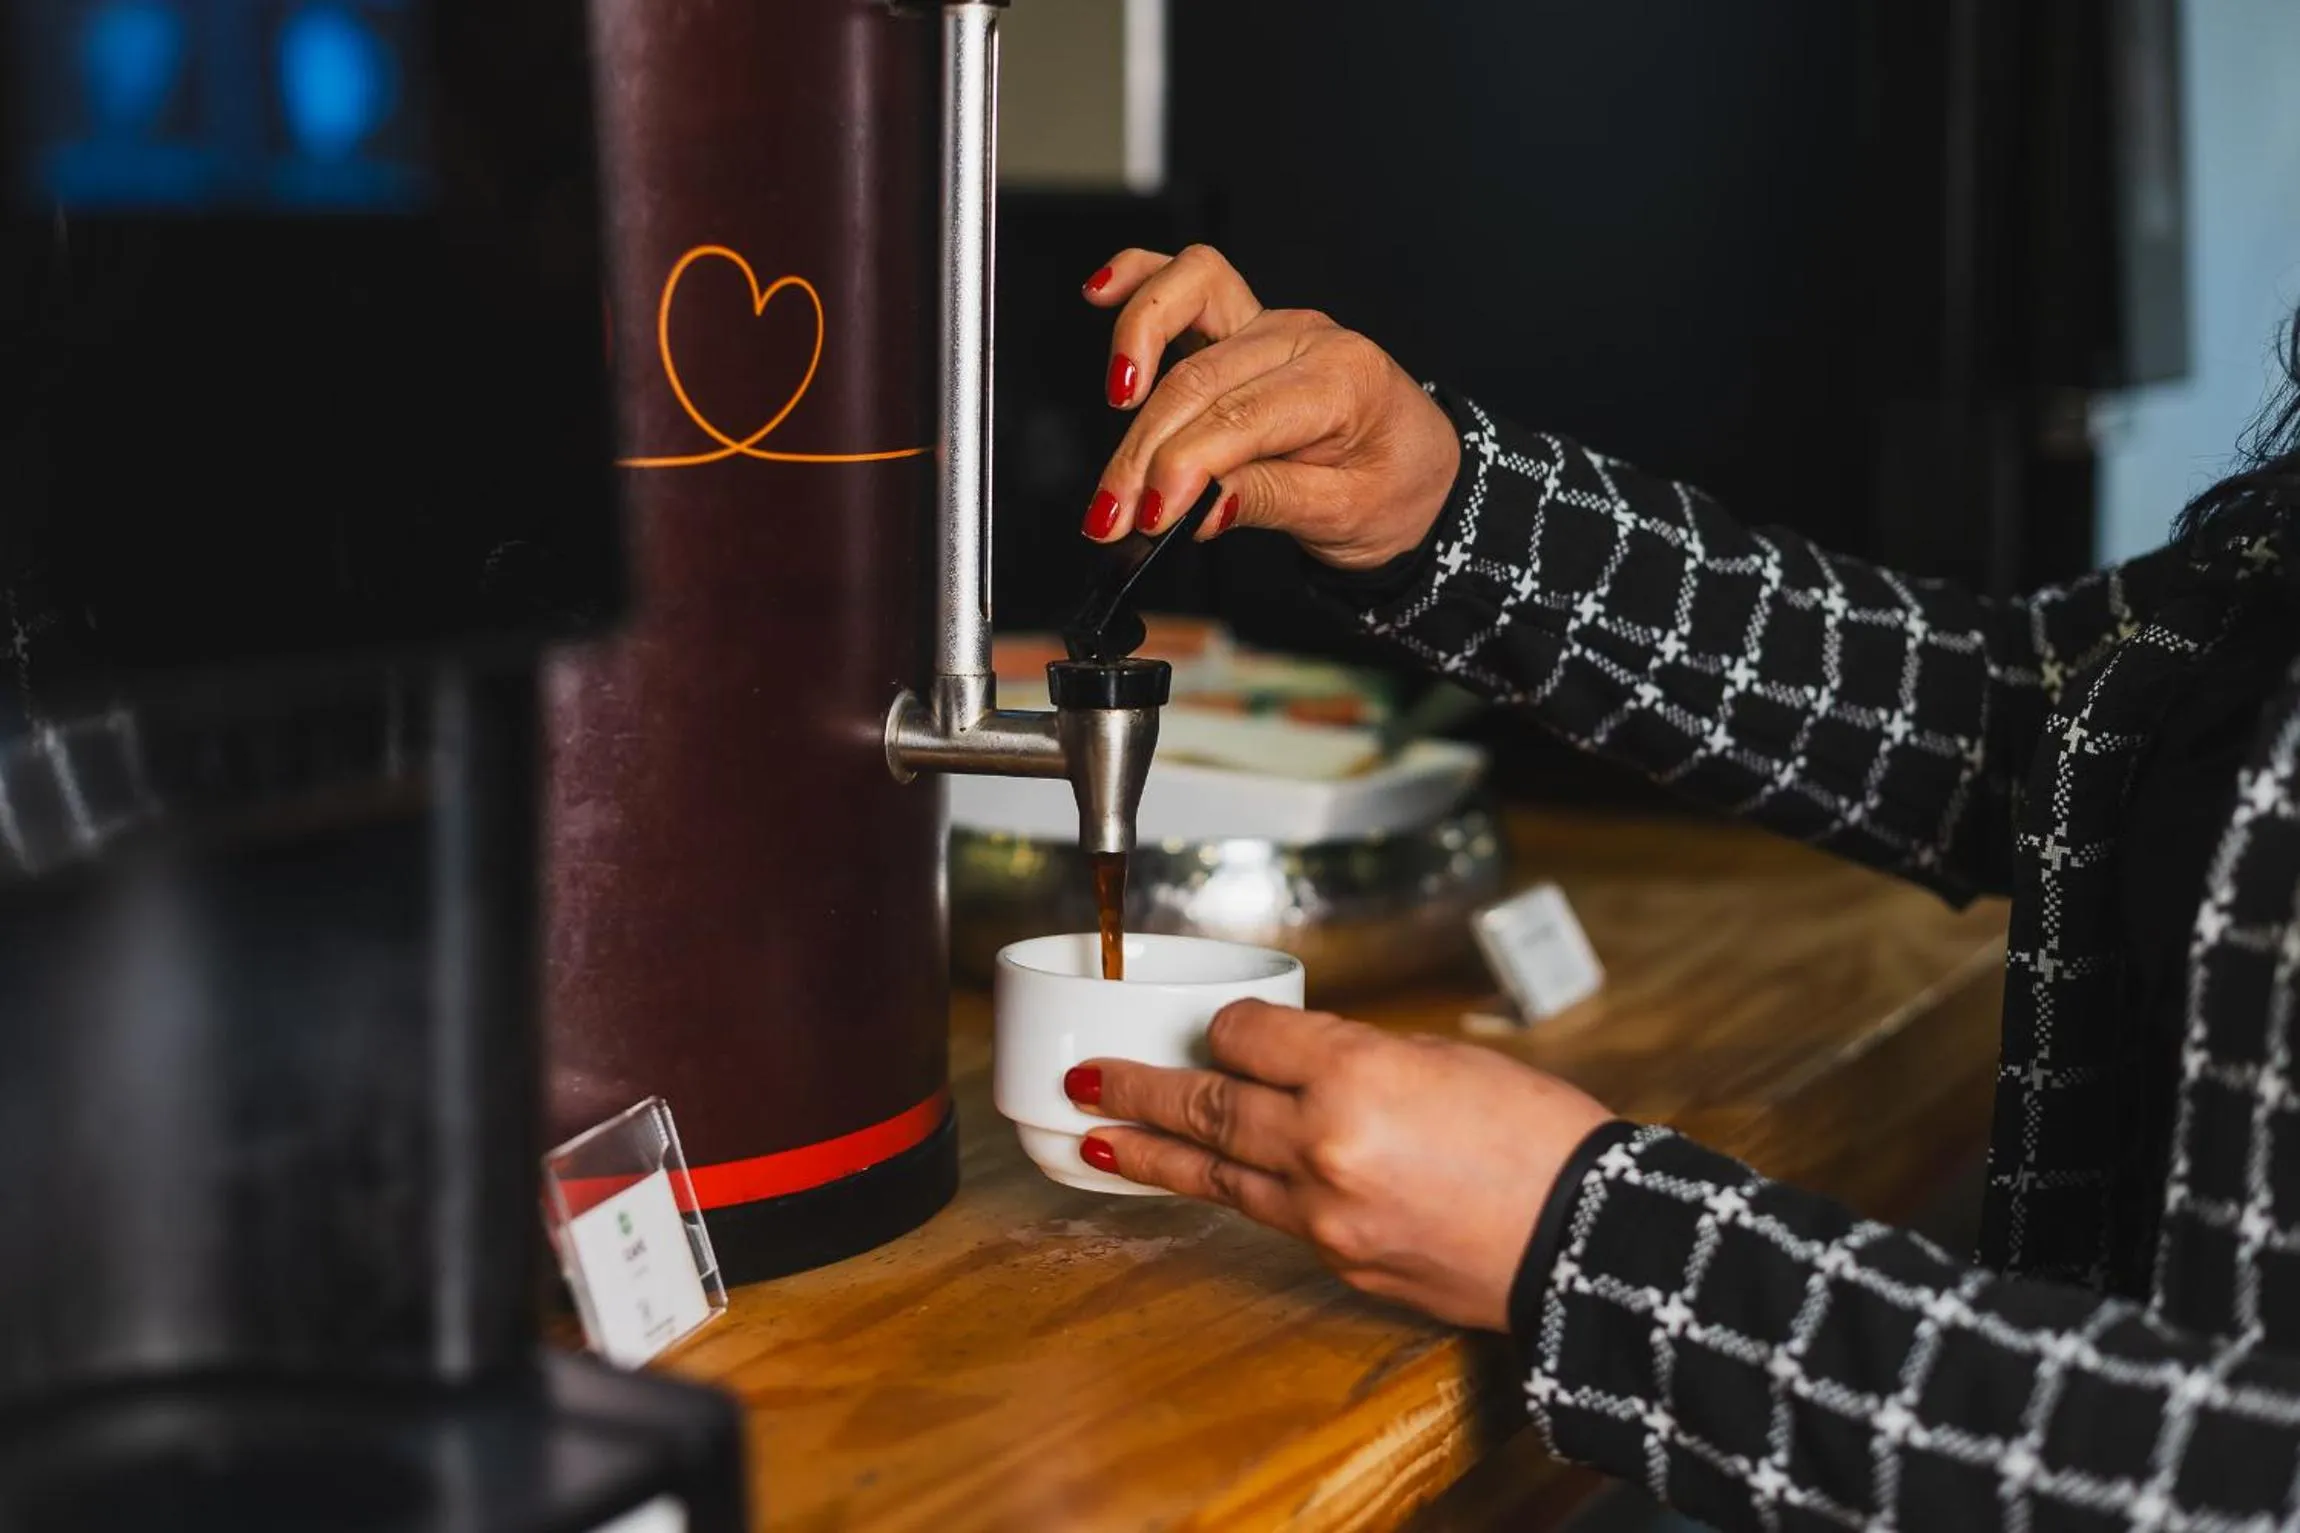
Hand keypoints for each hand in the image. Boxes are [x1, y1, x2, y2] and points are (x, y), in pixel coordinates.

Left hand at [1065, 1002, 1614, 1330]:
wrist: (1587, 1240)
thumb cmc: (1539, 1140)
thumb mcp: (1445, 1061)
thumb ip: (1359, 1059)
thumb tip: (1300, 1063)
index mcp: (1354, 1074)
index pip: (1247, 1037)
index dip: (1228, 1029)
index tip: (1219, 1029)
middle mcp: (1324, 1144)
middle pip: (1207, 1107)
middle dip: (1139, 1089)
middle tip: (1088, 1079)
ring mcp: (1325, 1214)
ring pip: (1217, 1174)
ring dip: (1152, 1153)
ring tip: (1096, 1140)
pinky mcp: (1338, 1261)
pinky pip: (1269, 1216)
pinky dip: (1232, 1192)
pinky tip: (1203, 1183)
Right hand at [1078, 246, 1461, 571]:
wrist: (1421, 469)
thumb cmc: (1394, 489)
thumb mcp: (1346, 513)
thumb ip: (1270, 500)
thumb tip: (1198, 506)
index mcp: (1344, 380)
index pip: (1240, 418)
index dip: (1182, 468)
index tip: (1149, 517)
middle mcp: (1305, 338)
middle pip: (1198, 382)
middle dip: (1143, 453)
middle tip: (1113, 516)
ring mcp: (1271, 324)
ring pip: (1181, 320)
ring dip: (1129, 373)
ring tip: (1111, 435)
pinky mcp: (1246, 325)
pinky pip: (1190, 280)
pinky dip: (1141, 278)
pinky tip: (1100, 291)